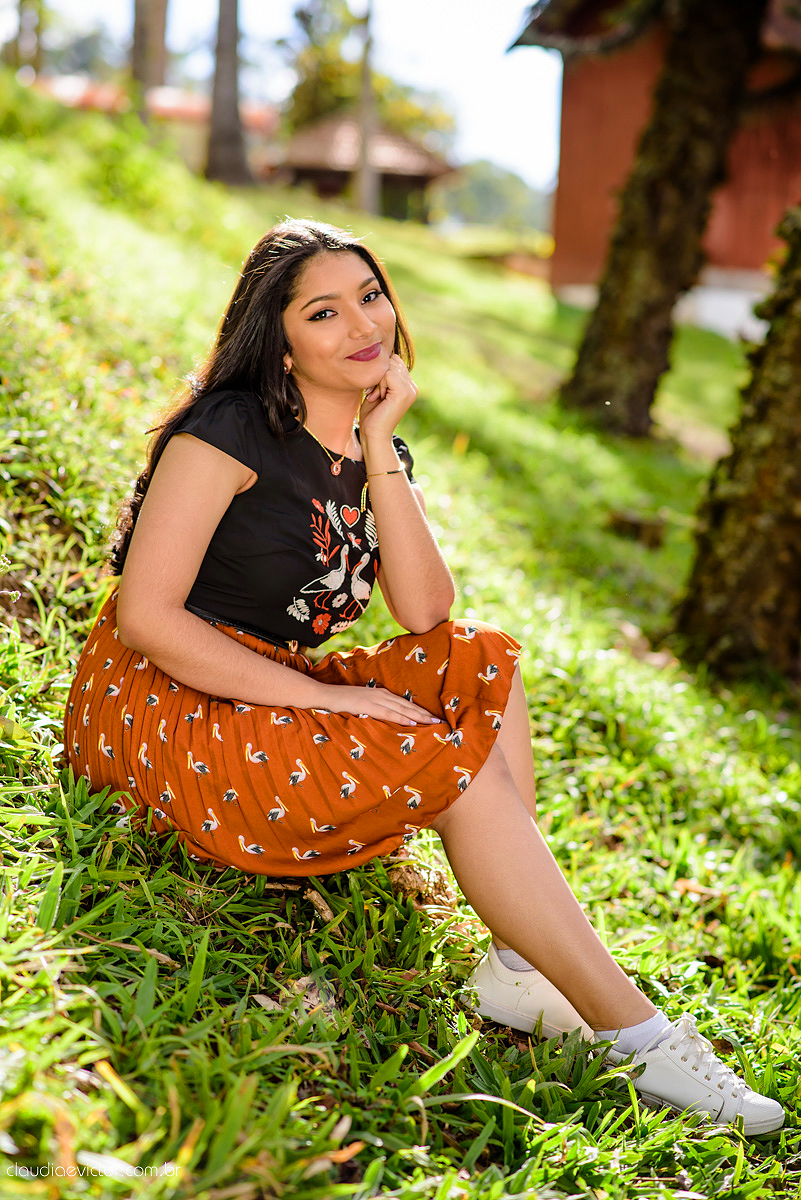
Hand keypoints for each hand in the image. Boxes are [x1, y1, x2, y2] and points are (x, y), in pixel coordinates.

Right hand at [323, 684, 441, 726]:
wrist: (325, 695)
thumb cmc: (342, 702)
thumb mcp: (361, 705)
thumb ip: (373, 710)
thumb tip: (385, 719)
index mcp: (380, 694)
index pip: (404, 703)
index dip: (419, 710)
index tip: (432, 717)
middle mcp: (381, 694)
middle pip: (407, 705)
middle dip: (424, 713)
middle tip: (440, 721)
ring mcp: (375, 699)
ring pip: (402, 709)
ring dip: (418, 716)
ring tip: (432, 723)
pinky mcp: (368, 706)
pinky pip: (388, 713)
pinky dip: (402, 718)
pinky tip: (412, 723)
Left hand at [359, 354, 417, 443]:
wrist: (373, 435)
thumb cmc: (372, 415)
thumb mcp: (378, 390)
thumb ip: (383, 375)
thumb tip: (380, 355)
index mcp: (408, 385)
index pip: (395, 360)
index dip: (381, 370)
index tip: (374, 389)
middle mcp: (412, 387)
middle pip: (393, 360)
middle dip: (379, 374)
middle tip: (374, 392)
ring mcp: (410, 390)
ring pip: (390, 367)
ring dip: (378, 380)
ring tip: (376, 396)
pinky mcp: (404, 393)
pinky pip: (388, 374)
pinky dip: (379, 384)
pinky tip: (377, 397)